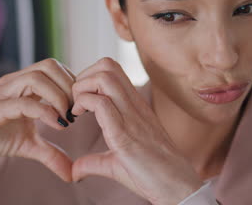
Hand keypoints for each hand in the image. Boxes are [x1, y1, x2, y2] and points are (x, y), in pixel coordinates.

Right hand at [0, 58, 75, 181]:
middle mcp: (16, 83)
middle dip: (69, 87)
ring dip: (58, 97)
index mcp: (26, 86)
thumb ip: (51, 154)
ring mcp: (3, 93)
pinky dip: (43, 111)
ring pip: (37, 77)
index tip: (81, 107)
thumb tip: (73, 173)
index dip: (73, 84)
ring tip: (65, 119)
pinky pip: (21, 102)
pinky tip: (55, 125)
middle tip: (75, 112)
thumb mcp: (28, 145)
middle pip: (50, 65)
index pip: (56, 68)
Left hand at [70, 58, 203, 204]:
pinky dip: (83, 104)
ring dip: (82, 88)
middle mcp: (134, 105)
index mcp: (134, 106)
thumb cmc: (152, 175)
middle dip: (83, 76)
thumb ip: (94, 162)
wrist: (177, 188)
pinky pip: (102, 104)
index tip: (79, 100)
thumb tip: (74, 171)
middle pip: (107, 65)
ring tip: (77, 109)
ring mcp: (131, 117)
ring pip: (104, 78)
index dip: (88, 77)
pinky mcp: (125, 134)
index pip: (111, 70)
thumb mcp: (116, 164)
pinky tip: (77, 119)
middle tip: (75, 100)